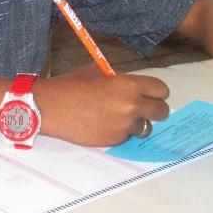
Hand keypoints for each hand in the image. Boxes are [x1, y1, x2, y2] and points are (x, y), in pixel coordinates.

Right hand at [36, 65, 169, 146]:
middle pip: (161, 111)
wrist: (51, 108)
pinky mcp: (114, 140)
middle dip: (154, 108)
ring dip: (136, 121)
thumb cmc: (72, 85)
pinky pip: (126, 135)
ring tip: (117, 115)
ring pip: (144, 126)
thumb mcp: (97, 72)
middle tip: (142, 106)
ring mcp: (124, 127)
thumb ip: (119, 78)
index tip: (151, 93)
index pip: (160, 90)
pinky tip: (103, 123)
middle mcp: (131, 107)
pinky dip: (120, 130)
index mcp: (129, 86)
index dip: (156, 91)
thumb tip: (133, 85)